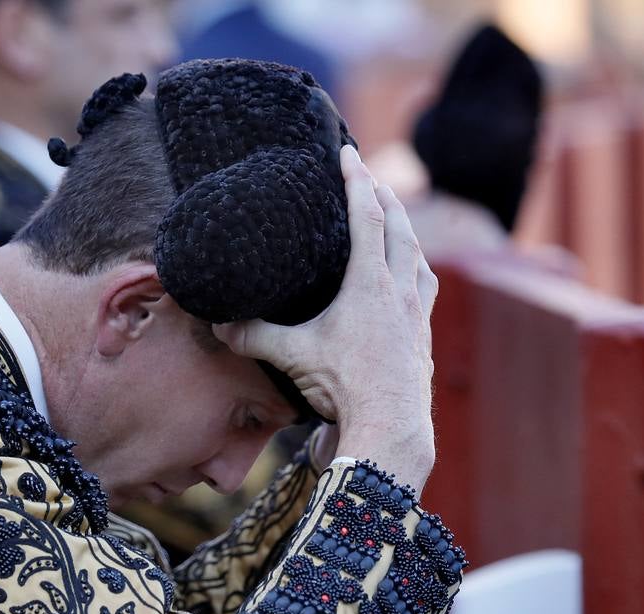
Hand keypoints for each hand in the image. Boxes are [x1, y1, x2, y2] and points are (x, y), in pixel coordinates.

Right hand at [214, 145, 437, 490]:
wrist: (390, 430)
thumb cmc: (344, 388)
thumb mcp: (293, 358)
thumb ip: (254, 337)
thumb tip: (218, 326)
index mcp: (371, 284)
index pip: (367, 217)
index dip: (357, 181)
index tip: (349, 153)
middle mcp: (401, 293)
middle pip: (401, 230)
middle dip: (387, 198)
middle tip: (373, 179)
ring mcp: (418, 317)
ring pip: (420, 260)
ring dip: (409, 236)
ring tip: (398, 226)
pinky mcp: (423, 341)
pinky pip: (425, 293)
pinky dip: (417, 275)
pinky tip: (409, 286)